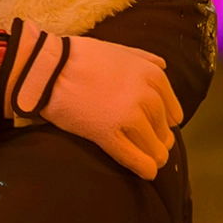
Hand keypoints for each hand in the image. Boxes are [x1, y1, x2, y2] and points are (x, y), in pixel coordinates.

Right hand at [11, 30, 178, 180]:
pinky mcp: (108, 134)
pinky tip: (147, 172)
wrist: (49, 68)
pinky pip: (135, 159)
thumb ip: (144, 58)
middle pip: (164, 131)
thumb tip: (163, 65)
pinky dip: (145, 169)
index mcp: (152, 75)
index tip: (156, 127)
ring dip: (154, 156)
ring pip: (154, 148)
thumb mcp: (119, 50)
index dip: (165, 122)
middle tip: (150, 145)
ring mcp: (129, 117)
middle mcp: (147, 96)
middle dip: (159, 140)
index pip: (173, 111)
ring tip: (150, 160)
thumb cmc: (80, 57)